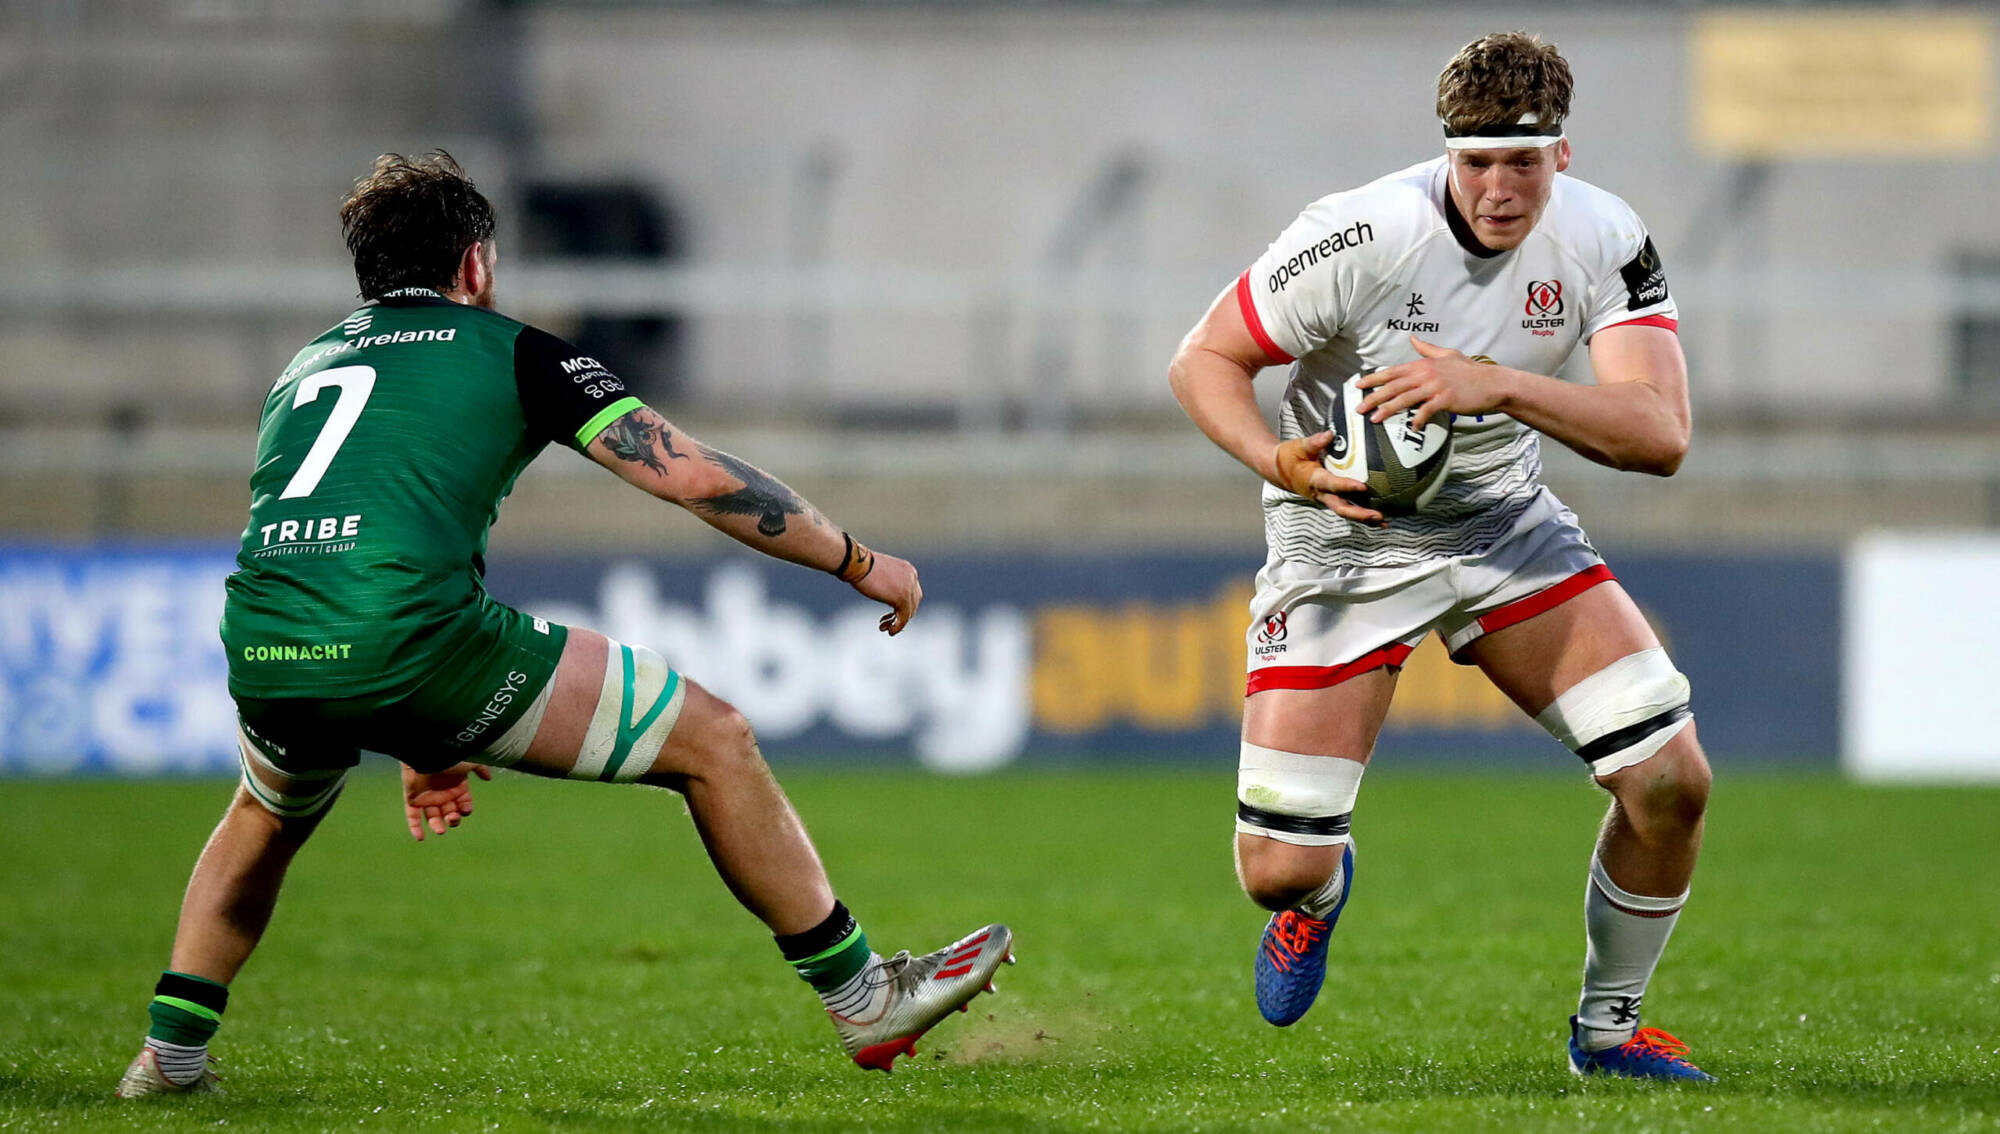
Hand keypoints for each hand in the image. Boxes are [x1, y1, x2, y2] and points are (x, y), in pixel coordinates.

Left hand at [402, 762, 491, 840]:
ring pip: (433, 818)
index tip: (465, 810)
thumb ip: (481, 769)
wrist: (426, 752)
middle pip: (450, 813)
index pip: (464, 804)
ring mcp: (427, 797)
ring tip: (440, 830)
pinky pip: (413, 817)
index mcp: (457, 787)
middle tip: (453, 819)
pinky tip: (420, 838)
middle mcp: (443, 794)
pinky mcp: (412, 799)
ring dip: (437, 826)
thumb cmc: (450, 757)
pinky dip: (415, 827)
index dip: (465, 810)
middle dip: (453, 819)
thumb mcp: (470, 762)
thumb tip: (488, 778)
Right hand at [851, 551, 921, 634]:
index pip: (913, 592)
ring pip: (909, 611)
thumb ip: (890, 583)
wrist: (856, 563)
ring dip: (898, 622)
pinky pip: (903, 617)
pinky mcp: (902, 598)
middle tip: (886, 621)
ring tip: (885, 628)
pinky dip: (898, 626)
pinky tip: (890, 631)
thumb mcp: (881, 573)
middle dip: (901, 614)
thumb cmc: (861, 566)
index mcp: (908, 570)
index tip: (889, 612)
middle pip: (913, 602)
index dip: (903, 604)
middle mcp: (912, 578)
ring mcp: (908, 588)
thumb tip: (889, 596)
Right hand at [1272, 430, 1384, 526]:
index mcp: (1313, 480)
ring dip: (1364, 518)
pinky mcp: (1331, 499)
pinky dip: (1362, 516)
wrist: (1279, 471)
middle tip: (1378, 515)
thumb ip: (1315, 442)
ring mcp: (1326, 499)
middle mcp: (1320, 494)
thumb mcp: (1299, 446)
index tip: (1363, 486)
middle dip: (1360, 513)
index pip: (1331, 484)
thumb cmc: (1290, 457)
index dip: (1346, 486)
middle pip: (1341, 508)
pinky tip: (1379, 519)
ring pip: (1346, 512)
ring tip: (1384, 522)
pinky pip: (1347, 509)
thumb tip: (1330, 435)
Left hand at [1357, 335, 1510, 428]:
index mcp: (1424, 364)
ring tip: (1374, 419)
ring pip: (1405, 398)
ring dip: (1388, 409)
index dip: (1374, 378)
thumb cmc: (1471, 371)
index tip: (1358, 385)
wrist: (1493, 384)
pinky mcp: (1445, 399)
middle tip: (1359, 408)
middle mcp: (1427, 374)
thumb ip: (1428, 348)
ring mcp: (1436, 386)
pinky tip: (1412, 428)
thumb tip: (1412, 338)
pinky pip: (1426, 411)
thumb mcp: (1448, 355)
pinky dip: (1417, 420)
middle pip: (1394, 386)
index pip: (1393, 371)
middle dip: (1374, 396)